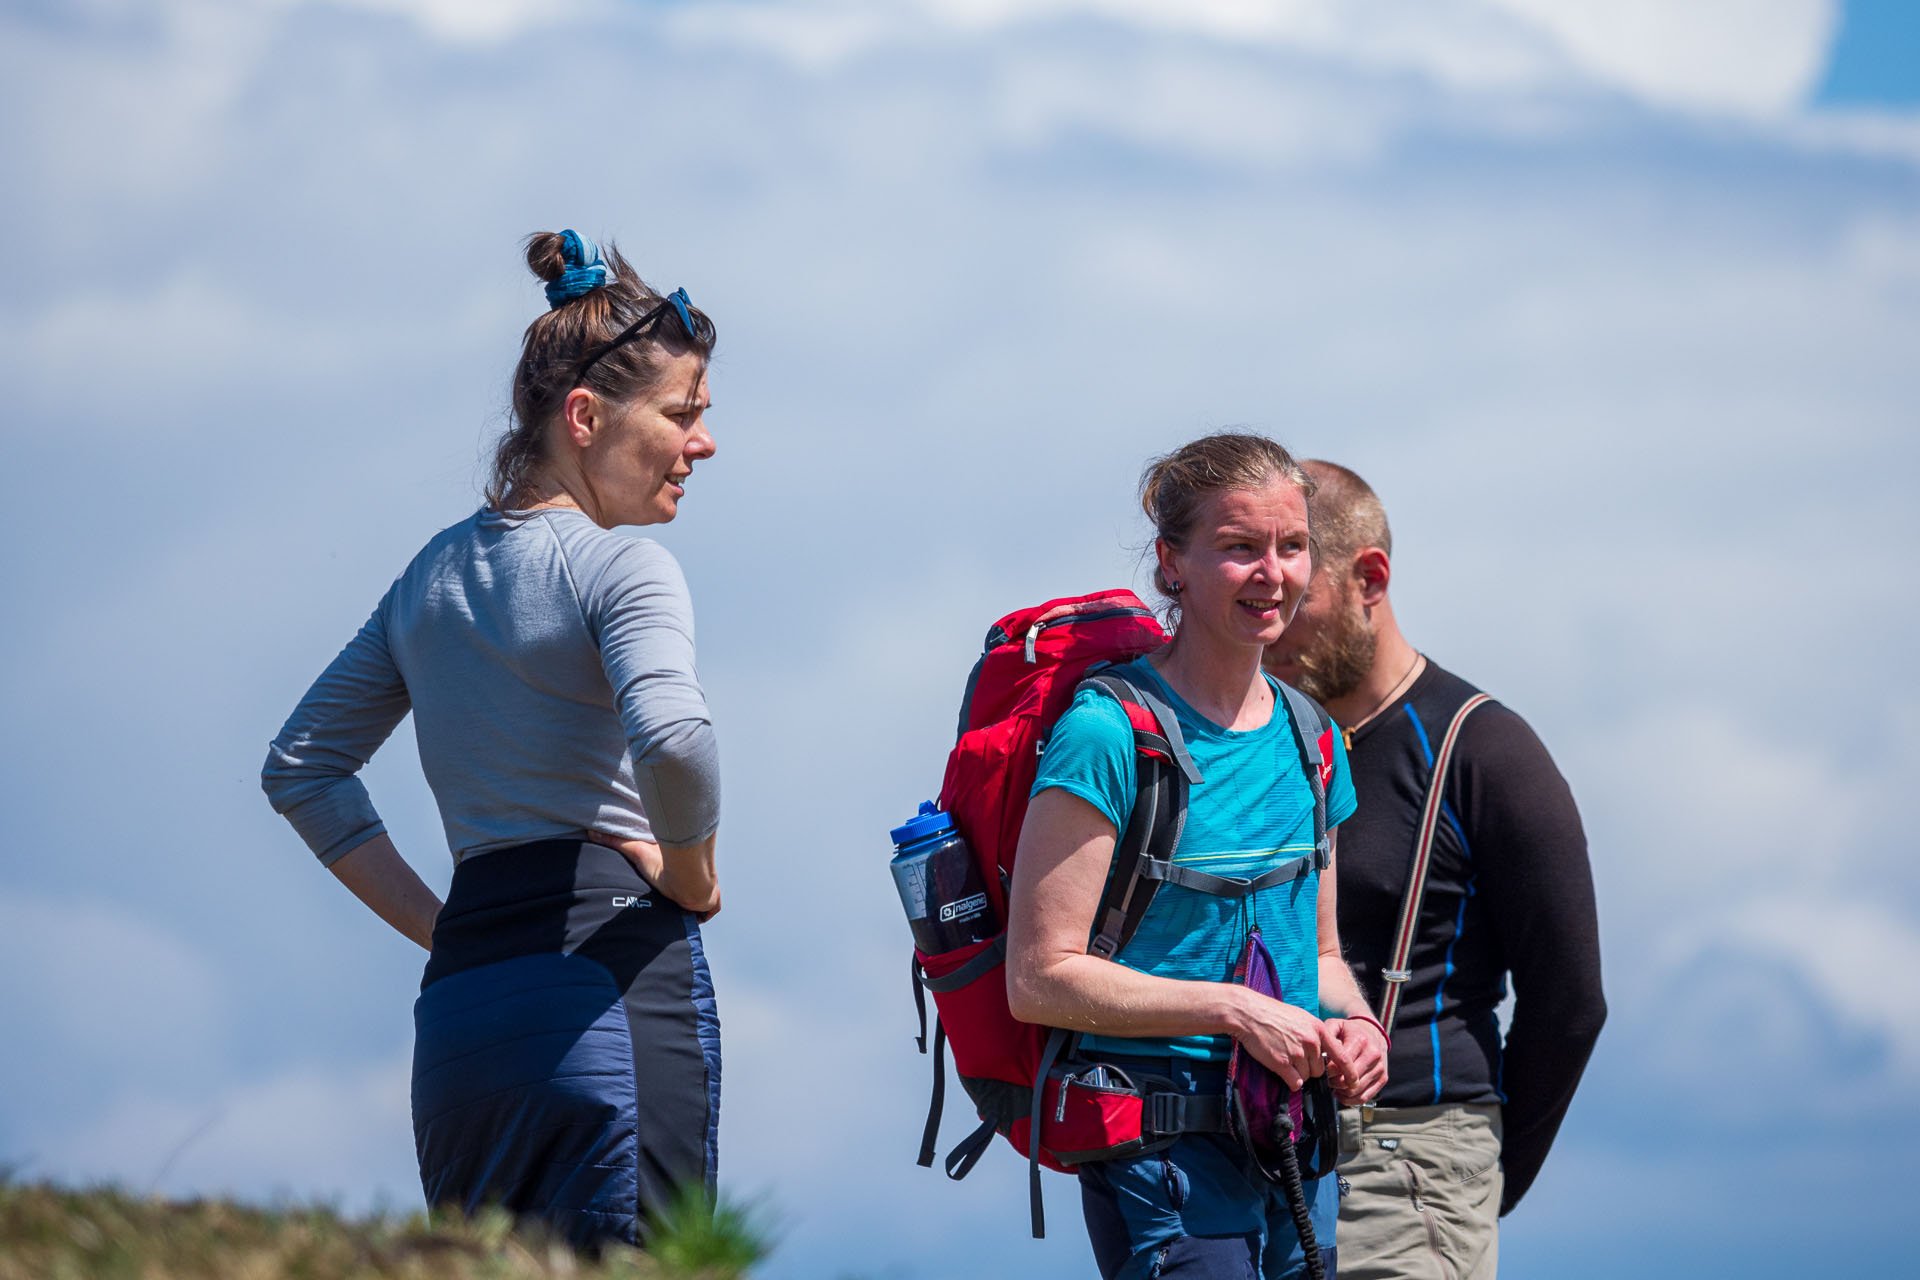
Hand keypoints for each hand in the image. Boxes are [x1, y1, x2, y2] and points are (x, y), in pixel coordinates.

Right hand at [587, 830, 720, 919]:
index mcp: (679, 866)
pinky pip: (709, 910)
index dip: (670, 881)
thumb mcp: (636, 851)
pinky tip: (691, 912)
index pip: (676, 874)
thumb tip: (591, 832)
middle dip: (680, 895)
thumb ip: (615, 842)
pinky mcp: (712, 900)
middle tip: (669, 901)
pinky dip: (701, 914)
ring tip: (679, 907)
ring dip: (691, 906)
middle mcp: (694, 876)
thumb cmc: (663, 863)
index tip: (663, 886)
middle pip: (688, 888)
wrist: (687, 875)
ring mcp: (705, 889)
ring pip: (699, 901)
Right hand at [1232, 989, 1351, 1090]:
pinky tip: (1281, 1069)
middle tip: (1294, 1057)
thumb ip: (1315, 1034)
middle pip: (1320, 1070)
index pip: (1342, 1056)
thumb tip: (1323, 1052)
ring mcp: (1296, 1053)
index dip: (1350, 1072)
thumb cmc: (1273, 1014)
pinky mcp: (1282, 1063)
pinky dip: (1290, 1080)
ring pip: (1306, 1077)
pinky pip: (1294, 1082)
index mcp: (1318, 1029)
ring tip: (1283, 1056)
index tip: (1354, 1082)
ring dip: (1297, 1073)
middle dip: (1309, 1069)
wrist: (1249, 1013)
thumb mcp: (1301, 1017)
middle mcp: (1310, 1042)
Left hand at [1324, 1017, 1388, 1104]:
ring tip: (1334, 1086)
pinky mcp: (1383, 1078)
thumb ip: (1326, 1034)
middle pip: (1349, 1079)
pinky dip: (1351, 1100)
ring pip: (1356, 1090)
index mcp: (1360, 1040)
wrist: (1373, 1033)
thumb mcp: (1336, 1025)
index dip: (1329, 1071)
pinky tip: (1342, 1094)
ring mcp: (1379, 1067)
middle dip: (1334, 1082)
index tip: (1322, 1070)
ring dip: (1341, 1092)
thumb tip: (1317, 1051)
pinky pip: (1365, 1097)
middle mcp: (1373, 1054)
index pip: (1342, 1063)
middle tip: (1327, 1079)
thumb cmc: (1350, 1031)